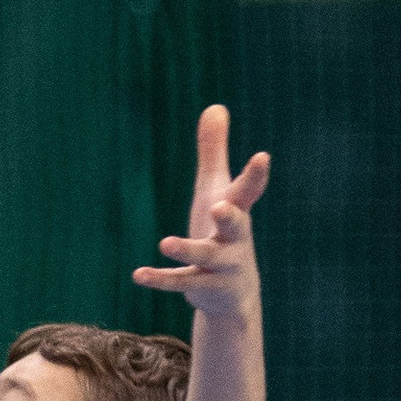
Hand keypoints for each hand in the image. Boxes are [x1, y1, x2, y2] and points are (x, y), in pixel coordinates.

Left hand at [134, 102, 269, 323]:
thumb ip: (214, 151)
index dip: (255, 174)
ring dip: (187, 249)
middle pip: (236, 225)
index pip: (248, 190)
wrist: (234, 294)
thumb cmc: (224, 230)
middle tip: (220, 207)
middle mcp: (235, 239)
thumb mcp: (216, 189)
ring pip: (206, 258)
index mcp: (237, 211)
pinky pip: (181, 282)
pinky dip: (160, 279)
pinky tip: (138, 275)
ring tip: (166, 242)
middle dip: (230, 217)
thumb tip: (215, 106)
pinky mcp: (202, 287)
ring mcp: (221, 267)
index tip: (262, 157)